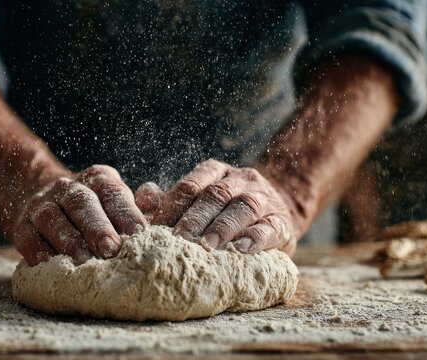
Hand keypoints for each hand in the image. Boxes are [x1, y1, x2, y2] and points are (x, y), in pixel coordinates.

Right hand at [13, 165, 146, 264]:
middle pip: (82, 203)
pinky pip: (27, 235)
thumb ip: (139, 207)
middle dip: (98, 228)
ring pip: (53, 218)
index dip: (126, 213)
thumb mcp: (117, 201)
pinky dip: (36, 249)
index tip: (139, 234)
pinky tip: (47, 264)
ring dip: (68, 240)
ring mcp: (42, 204)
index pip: (113, 192)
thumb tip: (158, 210)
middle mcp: (68, 188)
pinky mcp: (21, 224)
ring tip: (82, 261)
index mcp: (99, 180)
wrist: (38, 195)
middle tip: (111, 250)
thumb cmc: (95, 211)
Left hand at [136, 160, 295, 254]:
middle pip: (215, 195)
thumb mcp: (200, 200)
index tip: (156, 230)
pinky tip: (241, 249)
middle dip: (195, 218)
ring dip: (224, 226)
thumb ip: (170, 199)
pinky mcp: (282, 222)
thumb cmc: (225, 212)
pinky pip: (271, 227)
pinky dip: (256, 238)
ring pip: (244, 207)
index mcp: (215, 173)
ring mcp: (264, 199)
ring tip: (209, 245)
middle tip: (180, 240)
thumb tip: (144, 196)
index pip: (190, 186)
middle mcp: (240, 180)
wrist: (277, 214)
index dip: (172, 207)